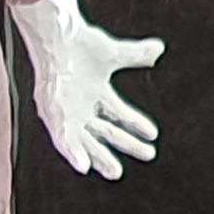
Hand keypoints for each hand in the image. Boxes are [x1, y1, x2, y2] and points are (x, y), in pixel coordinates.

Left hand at [8, 0, 165, 178]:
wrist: (57, 41)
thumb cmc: (79, 44)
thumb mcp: (114, 54)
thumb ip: (137, 55)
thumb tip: (159, 48)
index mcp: (94, 91)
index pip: (118, 113)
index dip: (136, 124)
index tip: (153, 135)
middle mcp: (80, 106)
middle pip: (106, 131)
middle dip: (126, 144)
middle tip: (149, 155)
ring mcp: (66, 113)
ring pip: (86, 141)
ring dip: (100, 157)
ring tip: (116, 173)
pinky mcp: (53, 117)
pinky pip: (63, 140)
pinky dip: (73, 153)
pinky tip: (83, 167)